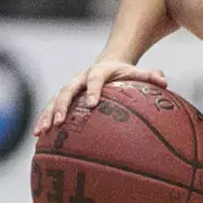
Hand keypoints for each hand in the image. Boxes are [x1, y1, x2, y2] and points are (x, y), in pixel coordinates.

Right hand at [33, 60, 167, 135]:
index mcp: (99, 71)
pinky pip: (50, 108)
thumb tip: (165, 81)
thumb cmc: (126, 75)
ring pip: (55, 100)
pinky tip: (37, 136)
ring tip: (41, 132)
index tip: (93, 103)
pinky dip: (44, 120)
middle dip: (62, 106)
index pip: (95, 79)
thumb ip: (150, 77)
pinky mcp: (63, 98)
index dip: (93, 89)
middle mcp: (80, 78)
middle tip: (60, 121)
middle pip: (68, 90)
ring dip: (47, 115)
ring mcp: (70, 88)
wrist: (107, 66)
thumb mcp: (138, 73)